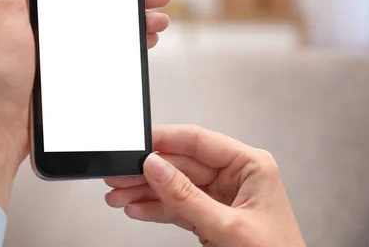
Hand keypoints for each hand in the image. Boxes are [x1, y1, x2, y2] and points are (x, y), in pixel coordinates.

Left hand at [0, 0, 172, 208]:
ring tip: (160, 20)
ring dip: (135, 20)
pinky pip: (103, 52)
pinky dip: (124, 45)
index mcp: (30, 0)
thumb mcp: (4, 5)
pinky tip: (141, 45)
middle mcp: (45, 21)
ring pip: (105, 26)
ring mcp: (58, 48)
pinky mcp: (66, 73)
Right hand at [104, 126, 304, 246]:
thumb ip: (187, 197)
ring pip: (175, 186)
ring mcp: (222, 197)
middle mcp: (236, 176)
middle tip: (118, 176)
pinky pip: (178, 206)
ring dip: (145, 192)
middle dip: (147, 173)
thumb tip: (155, 167)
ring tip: (118, 196)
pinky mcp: (211, 215)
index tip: (136, 144)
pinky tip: (136, 208)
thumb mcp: (227, 227)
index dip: (164, 140)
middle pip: (180, 165)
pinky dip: (155, 209)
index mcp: (250, 165)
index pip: (198, 141)